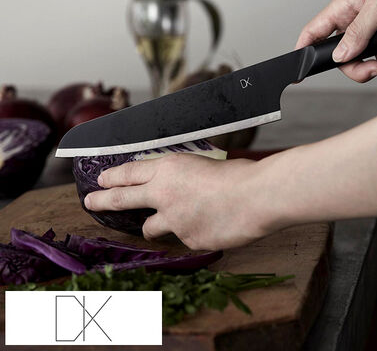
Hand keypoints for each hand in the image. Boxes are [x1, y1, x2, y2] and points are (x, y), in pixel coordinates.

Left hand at [84, 154, 268, 249]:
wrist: (256, 197)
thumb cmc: (239, 174)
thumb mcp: (205, 165)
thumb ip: (185, 177)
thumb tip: (182, 186)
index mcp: (169, 169)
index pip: (131, 173)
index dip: (113, 178)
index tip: (101, 182)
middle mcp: (164, 194)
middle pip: (124, 198)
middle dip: (103, 200)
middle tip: (91, 202)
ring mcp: (174, 220)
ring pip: (151, 227)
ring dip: (155, 225)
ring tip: (168, 221)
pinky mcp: (188, 240)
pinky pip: (184, 238)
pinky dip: (192, 232)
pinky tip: (210, 224)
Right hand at [296, 0, 376, 81]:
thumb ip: (358, 32)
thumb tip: (340, 56)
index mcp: (344, 7)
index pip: (314, 32)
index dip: (304, 52)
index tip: (300, 73)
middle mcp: (355, 20)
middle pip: (345, 57)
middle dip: (364, 66)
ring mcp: (373, 29)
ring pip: (373, 58)